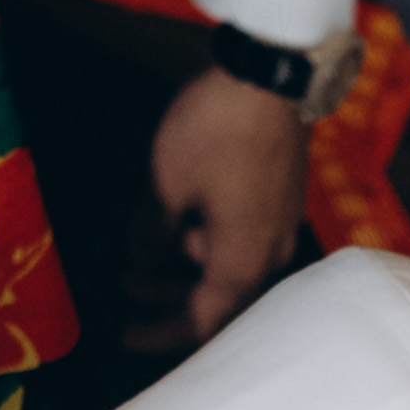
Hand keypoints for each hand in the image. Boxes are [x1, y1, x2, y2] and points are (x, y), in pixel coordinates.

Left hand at [143, 64, 305, 346]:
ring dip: (191, 264)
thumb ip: (148, 234)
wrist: (273, 74)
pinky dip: (212, 241)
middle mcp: (271, 255)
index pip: (200, 322)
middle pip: (222, 300)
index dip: (159, 333)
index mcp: (242, 263)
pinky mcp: (284, 198)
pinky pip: (246, 240)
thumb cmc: (215, 133)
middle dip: (172, 296)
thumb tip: (137, 265)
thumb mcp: (166, 184)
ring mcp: (283, 225)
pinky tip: (188, 211)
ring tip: (151, 239)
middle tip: (129, 283)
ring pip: (234, 267)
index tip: (125, 335)